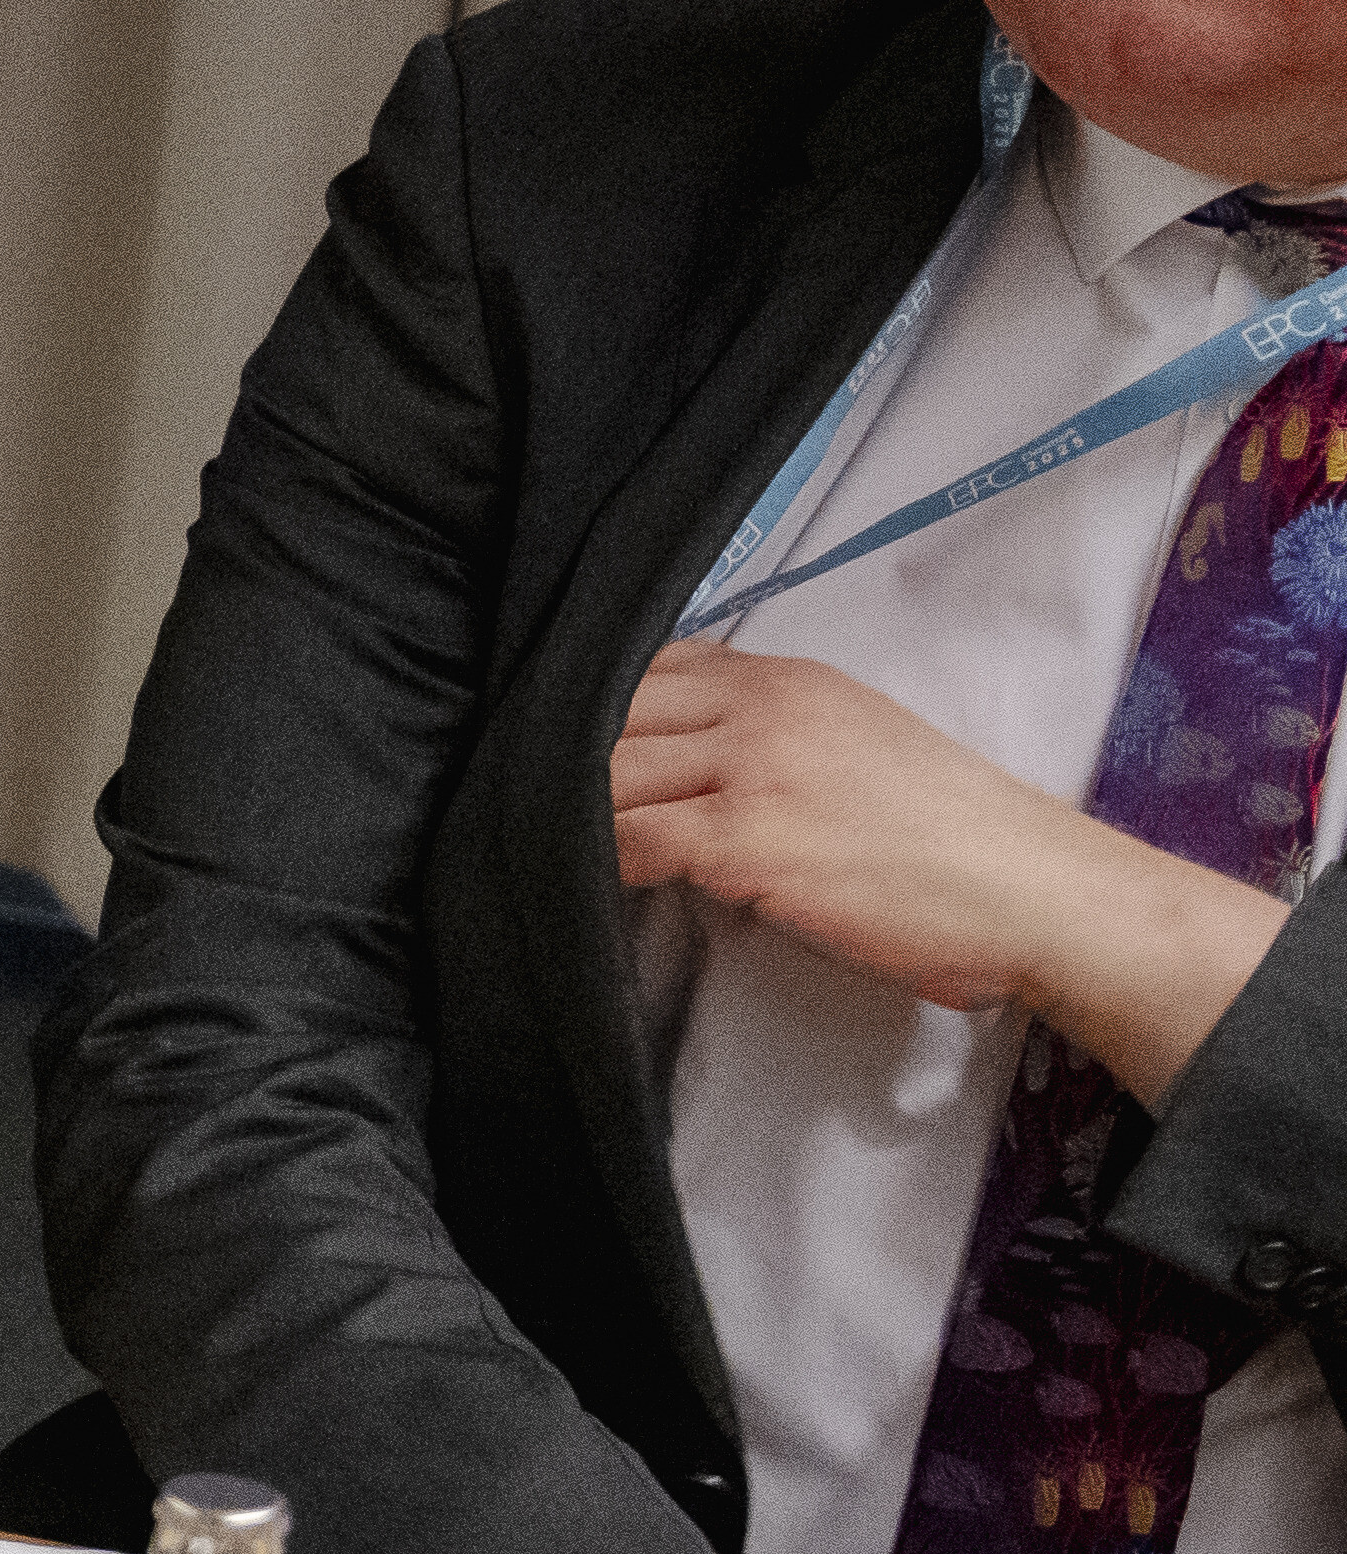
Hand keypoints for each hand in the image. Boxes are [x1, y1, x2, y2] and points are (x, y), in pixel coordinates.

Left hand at [610, 645, 1284, 1097]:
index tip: (551, 741)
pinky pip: (629, 839)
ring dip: (566, 812)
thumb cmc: (951, 836)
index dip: (587, 703)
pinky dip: (595, 859)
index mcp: (789, 680)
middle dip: (557, 756)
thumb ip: (769, 734)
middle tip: (522, 796)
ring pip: (604, 773)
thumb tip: (684, 758)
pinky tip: (591, 879)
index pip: (647, 664)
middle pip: (608, 712)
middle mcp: (762, 709)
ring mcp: (751, 770)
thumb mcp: (857, 745)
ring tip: (543, 843)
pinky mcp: (745, 841)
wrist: (1032, 889)